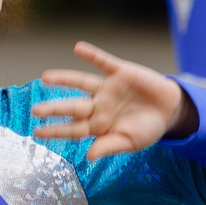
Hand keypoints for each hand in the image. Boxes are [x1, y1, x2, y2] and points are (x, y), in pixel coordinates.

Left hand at [32, 41, 187, 159]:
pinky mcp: (120, 72)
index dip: (56, 130)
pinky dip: (91, 55)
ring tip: (45, 78)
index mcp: (99, 125)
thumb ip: (109, 146)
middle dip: (54, 108)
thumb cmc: (148, 129)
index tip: (37, 132)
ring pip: (81, 82)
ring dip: (64, 79)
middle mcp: (98, 105)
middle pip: (72, 106)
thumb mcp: (130, 142)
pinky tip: (78, 48)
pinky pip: (103, 61)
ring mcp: (107, 88)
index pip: (73, 128)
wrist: (170, 110)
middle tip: (35, 110)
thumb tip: (88, 157)